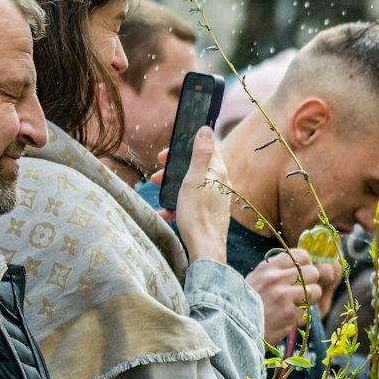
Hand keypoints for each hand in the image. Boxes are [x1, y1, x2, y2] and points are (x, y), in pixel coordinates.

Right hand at [152, 126, 229, 263]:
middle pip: (197, 167)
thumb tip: (206, 129)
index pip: (208, 148)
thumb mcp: (194, 179)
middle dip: (175, 166)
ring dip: (173, 184)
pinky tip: (164, 212)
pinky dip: (178, 204)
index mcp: (218, 173)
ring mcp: (216, 199)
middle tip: (158, 170)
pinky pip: (192, 203)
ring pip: (192, 184)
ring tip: (157, 188)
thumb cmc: (198, 214)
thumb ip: (200, 154)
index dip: (189, 144)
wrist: (205, 249)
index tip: (169, 151)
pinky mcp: (210, 213)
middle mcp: (221, 184)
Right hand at [247, 247, 340, 344]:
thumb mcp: (255, 282)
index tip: (303, 275)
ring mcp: (282, 295)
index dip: (307, 265)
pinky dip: (301, 318)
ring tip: (296, 307)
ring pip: (315, 291)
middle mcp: (275, 278)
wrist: (229, 329)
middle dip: (311, 283)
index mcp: (267, 268)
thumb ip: (276, 273)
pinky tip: (287, 321)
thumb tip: (304, 268)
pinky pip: (308, 312)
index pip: (301, 255)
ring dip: (310, 301)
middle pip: (312, 272)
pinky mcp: (288, 314)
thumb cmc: (244, 307)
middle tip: (302, 293)